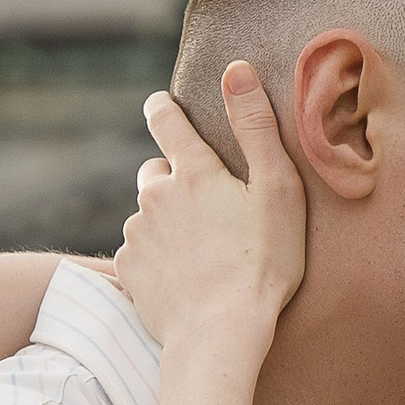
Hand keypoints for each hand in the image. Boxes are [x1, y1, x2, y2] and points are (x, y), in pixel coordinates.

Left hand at [116, 66, 304, 355]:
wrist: (220, 334)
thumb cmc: (262, 262)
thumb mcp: (276, 189)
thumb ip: (255, 126)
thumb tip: (235, 69)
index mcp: (191, 171)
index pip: (165, 119)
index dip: (163, 108)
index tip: (162, 105)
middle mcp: (154, 195)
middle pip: (155, 172)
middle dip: (175, 181)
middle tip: (210, 210)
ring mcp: (136, 233)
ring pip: (148, 215)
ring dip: (168, 223)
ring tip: (204, 252)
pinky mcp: (127, 270)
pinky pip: (139, 252)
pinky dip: (157, 258)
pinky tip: (185, 277)